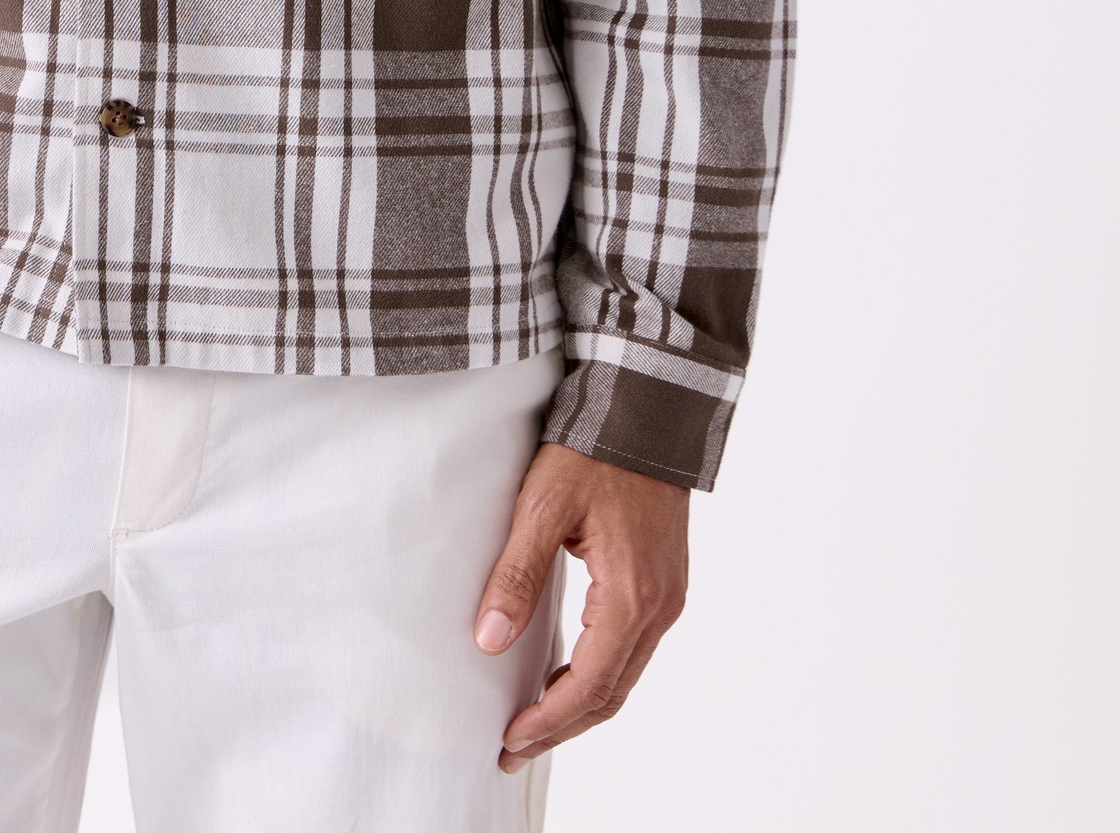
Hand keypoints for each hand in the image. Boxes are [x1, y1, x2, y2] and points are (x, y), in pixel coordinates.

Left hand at [475, 440, 689, 773]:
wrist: (645, 410)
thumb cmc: (593, 450)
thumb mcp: (543, 505)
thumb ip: (517, 574)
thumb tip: (489, 640)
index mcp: (632, 595)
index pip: (589, 685)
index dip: (548, 720)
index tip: (509, 740)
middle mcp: (660, 606)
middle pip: (611, 692)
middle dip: (561, 725)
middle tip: (512, 747)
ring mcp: (668, 596)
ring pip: (625, 675)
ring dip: (580, 704)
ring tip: (533, 721)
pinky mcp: (665, 583)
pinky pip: (632, 648)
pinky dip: (600, 674)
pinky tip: (566, 674)